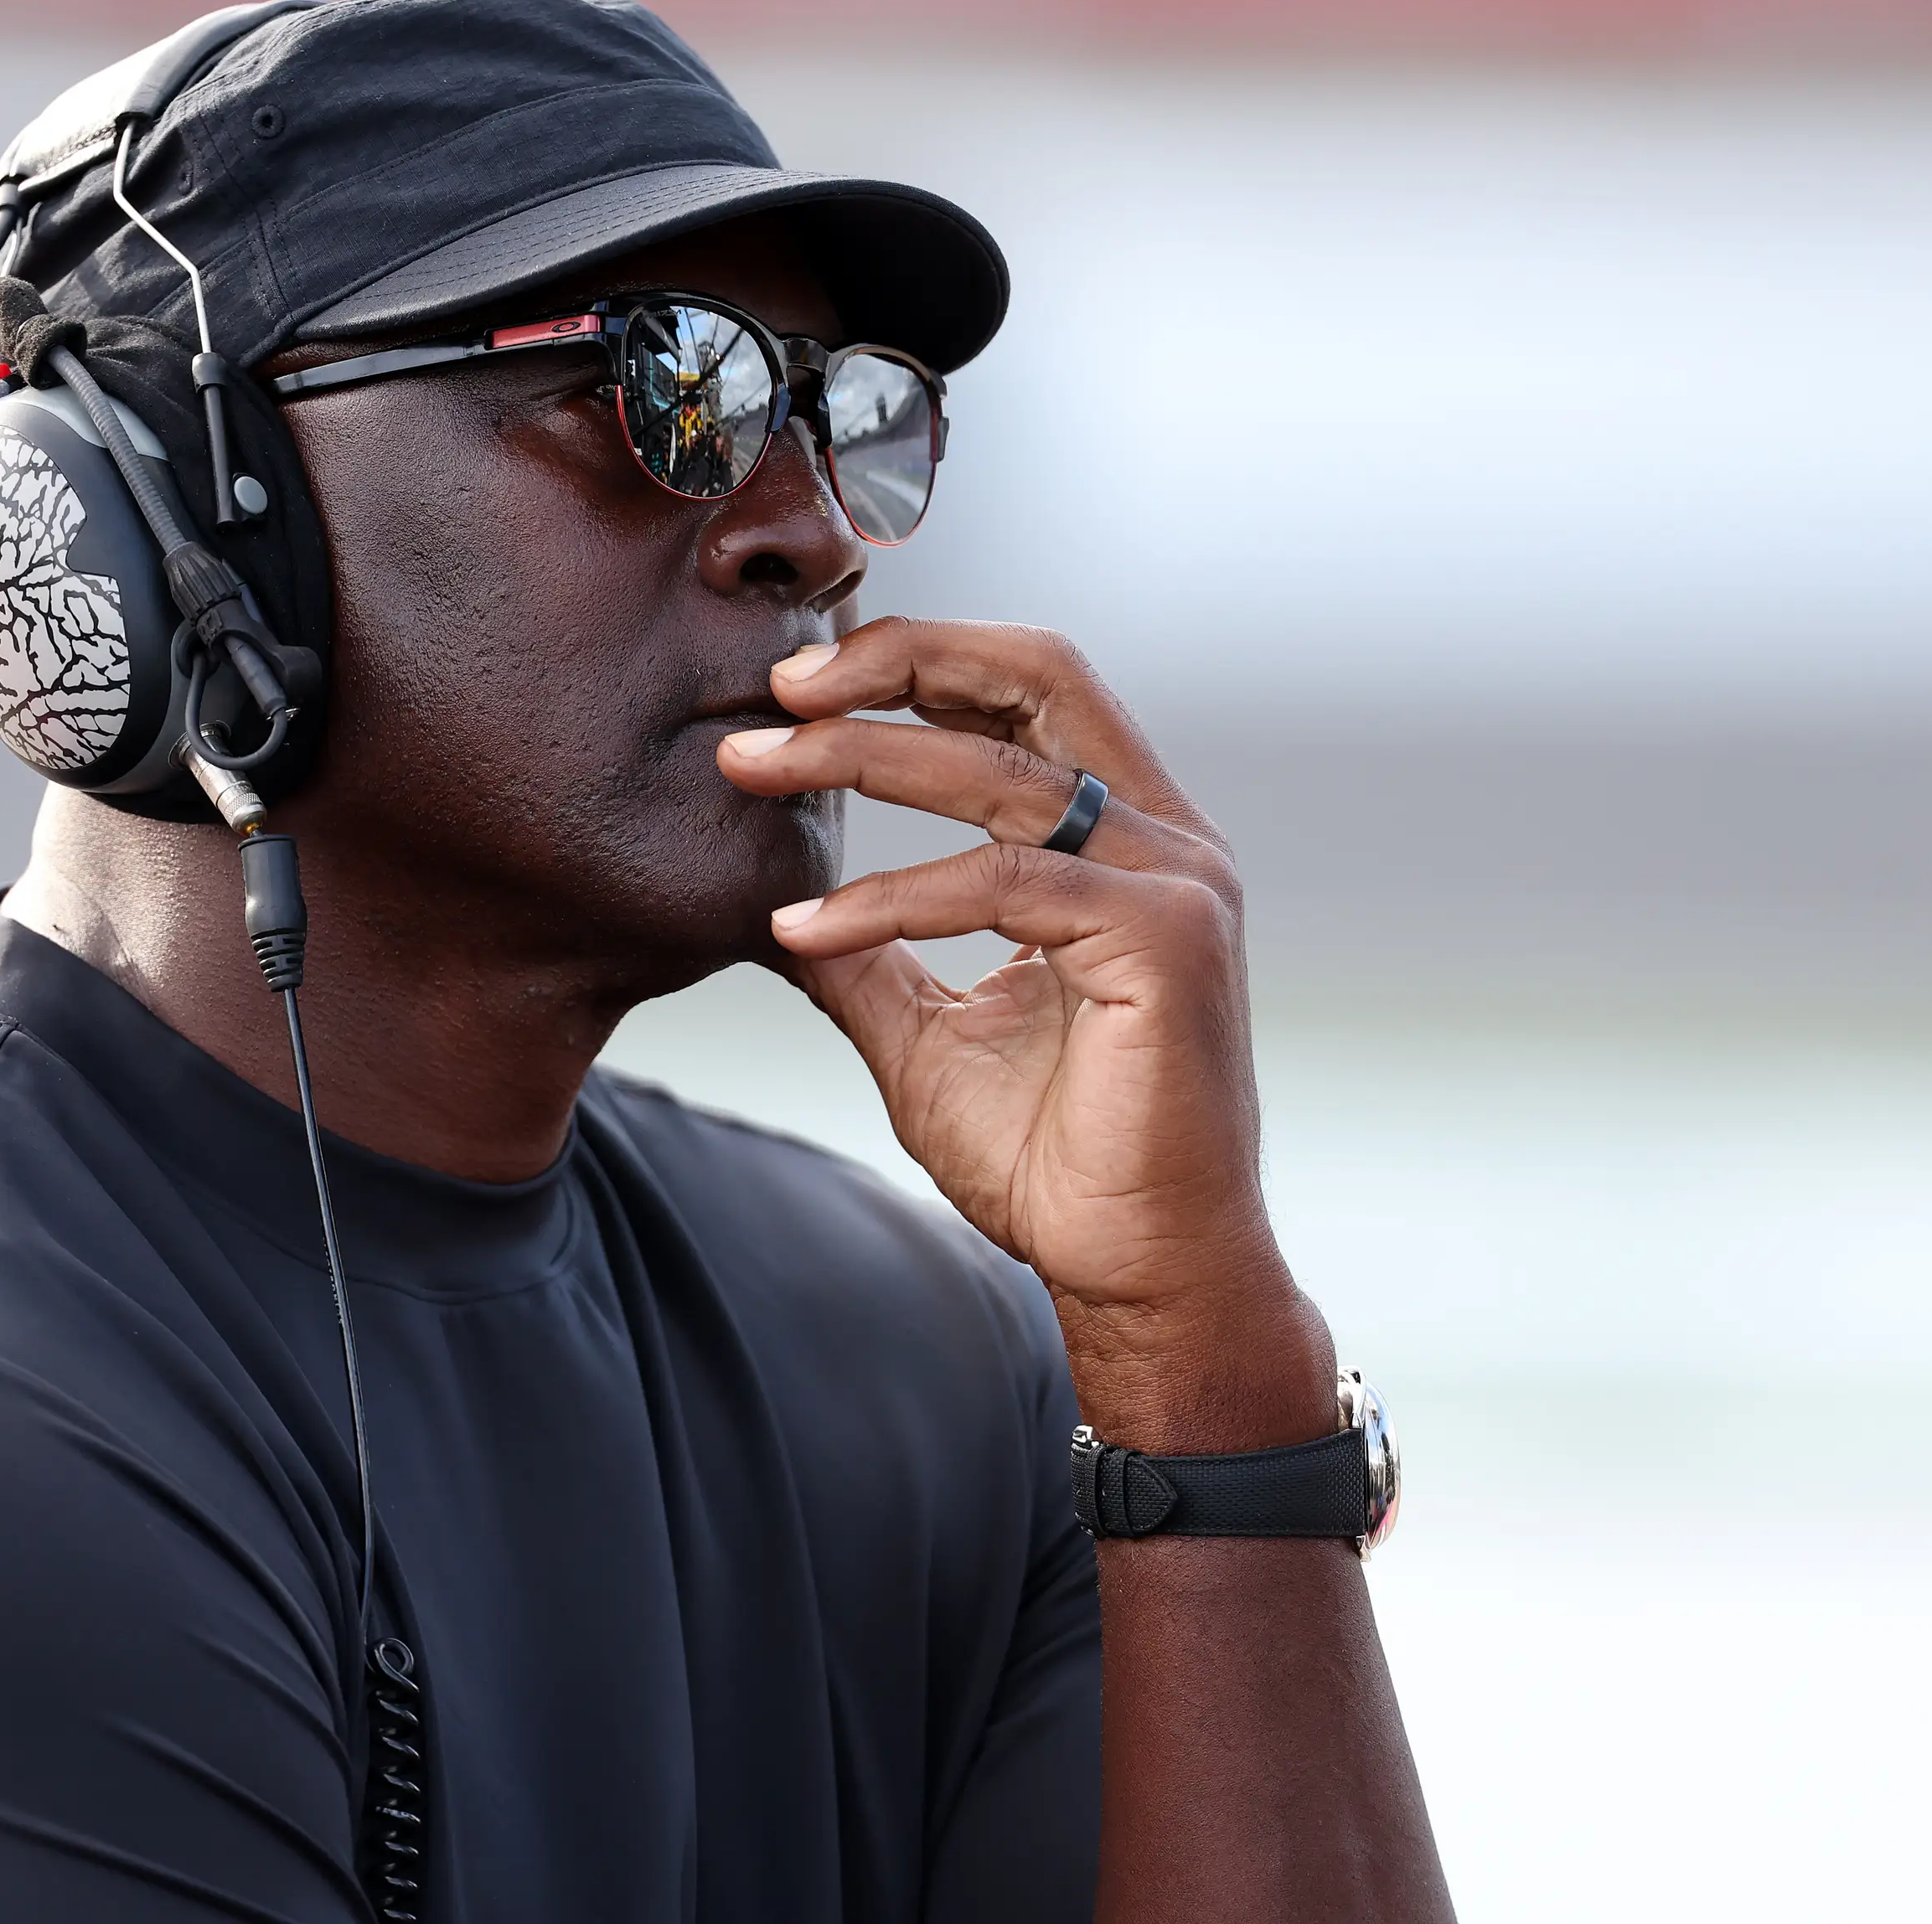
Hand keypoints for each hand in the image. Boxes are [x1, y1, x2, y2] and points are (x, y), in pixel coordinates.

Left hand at [717, 617, 1334, 1449]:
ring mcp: (1177, 883)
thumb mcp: (925, 1032)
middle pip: (1039, 673)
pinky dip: (891, 896)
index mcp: (1123, 839)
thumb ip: (866, 954)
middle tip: (777, 684)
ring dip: (861, 759)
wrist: (1138, 1273)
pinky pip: (1004, 883)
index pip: (1028, 691)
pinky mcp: (1164, 944)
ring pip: (1003, 773)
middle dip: (899, 657)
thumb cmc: (1055, 1161)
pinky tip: (807, 929)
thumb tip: (767, 900)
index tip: (795, 687)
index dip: (917, 662)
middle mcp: (1164, 839)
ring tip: (754, 771)